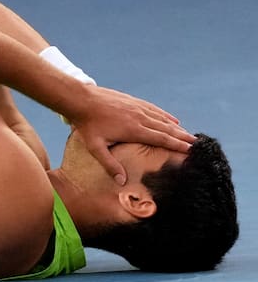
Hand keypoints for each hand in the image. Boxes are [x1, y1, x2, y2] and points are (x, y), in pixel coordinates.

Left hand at [66, 86, 195, 184]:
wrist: (82, 100)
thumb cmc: (87, 126)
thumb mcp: (95, 147)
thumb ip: (109, 164)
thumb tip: (121, 181)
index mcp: (134, 130)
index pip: (161, 139)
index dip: (177, 145)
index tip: (190, 150)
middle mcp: (140, 118)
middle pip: (167, 129)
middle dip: (183, 137)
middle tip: (197, 144)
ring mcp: (138, 108)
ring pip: (163, 120)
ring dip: (177, 128)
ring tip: (189, 135)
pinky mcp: (135, 102)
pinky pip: (155, 110)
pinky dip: (166, 117)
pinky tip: (173, 121)